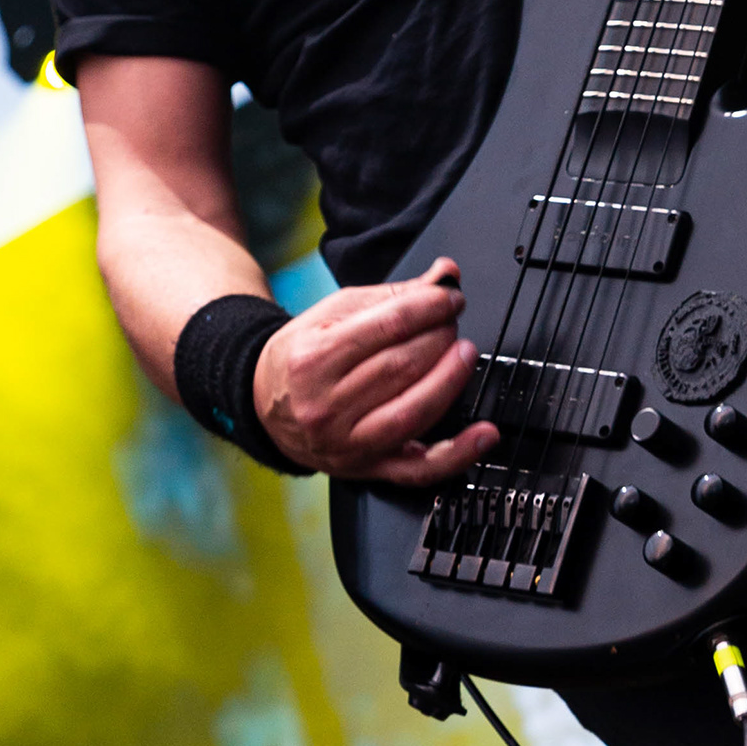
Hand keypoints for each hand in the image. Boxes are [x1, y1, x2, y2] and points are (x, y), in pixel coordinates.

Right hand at [252, 257, 499, 481]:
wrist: (263, 404)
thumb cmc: (301, 356)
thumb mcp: (333, 314)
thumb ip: (392, 296)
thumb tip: (443, 276)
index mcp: (313, 358)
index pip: (388, 326)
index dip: (430, 307)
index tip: (450, 297)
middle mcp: (326, 405)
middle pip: (403, 366)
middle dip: (441, 337)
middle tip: (453, 322)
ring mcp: (347, 442)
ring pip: (414, 410)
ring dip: (451, 378)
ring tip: (465, 354)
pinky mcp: (366, 469)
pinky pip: (419, 469)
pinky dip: (458, 453)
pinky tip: (484, 434)